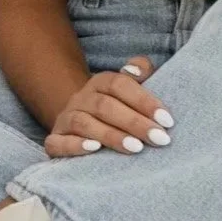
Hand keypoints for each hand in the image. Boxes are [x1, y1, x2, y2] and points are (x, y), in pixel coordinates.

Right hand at [44, 55, 174, 157]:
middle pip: (105, 106)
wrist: (81, 126)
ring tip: (136, 148)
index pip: (120, 85)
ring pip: (84, 123)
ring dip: (111, 136)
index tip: (167, 121)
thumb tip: (134, 70)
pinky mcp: (54, 141)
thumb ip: (142, 71)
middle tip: (159, 139)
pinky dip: (75, 146)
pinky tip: (95, 150)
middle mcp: (81, 98)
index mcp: (101, 82)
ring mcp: (65, 119)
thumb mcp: (133, 89)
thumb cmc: (119, 109)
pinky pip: (58, 142)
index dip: (144, 101)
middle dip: (134, 123)